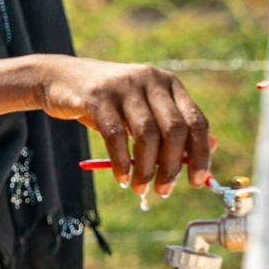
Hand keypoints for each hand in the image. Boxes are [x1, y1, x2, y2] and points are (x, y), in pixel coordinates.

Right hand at [36, 57, 212, 195]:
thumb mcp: (142, 109)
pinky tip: (121, 177)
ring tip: (140, 188)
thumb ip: (171, 126)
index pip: (196, 121)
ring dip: (145, 169)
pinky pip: (115, 136)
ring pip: (146, 135)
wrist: (60, 78)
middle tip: (163, 190)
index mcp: (168, 83)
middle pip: (174, 129)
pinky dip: (120, 163)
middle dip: (171, 166)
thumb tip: (208, 149)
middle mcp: (150, 80)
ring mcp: (123, 86)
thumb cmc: (106, 101)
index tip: (196, 182)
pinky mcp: (97, 96)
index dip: (200, 155)